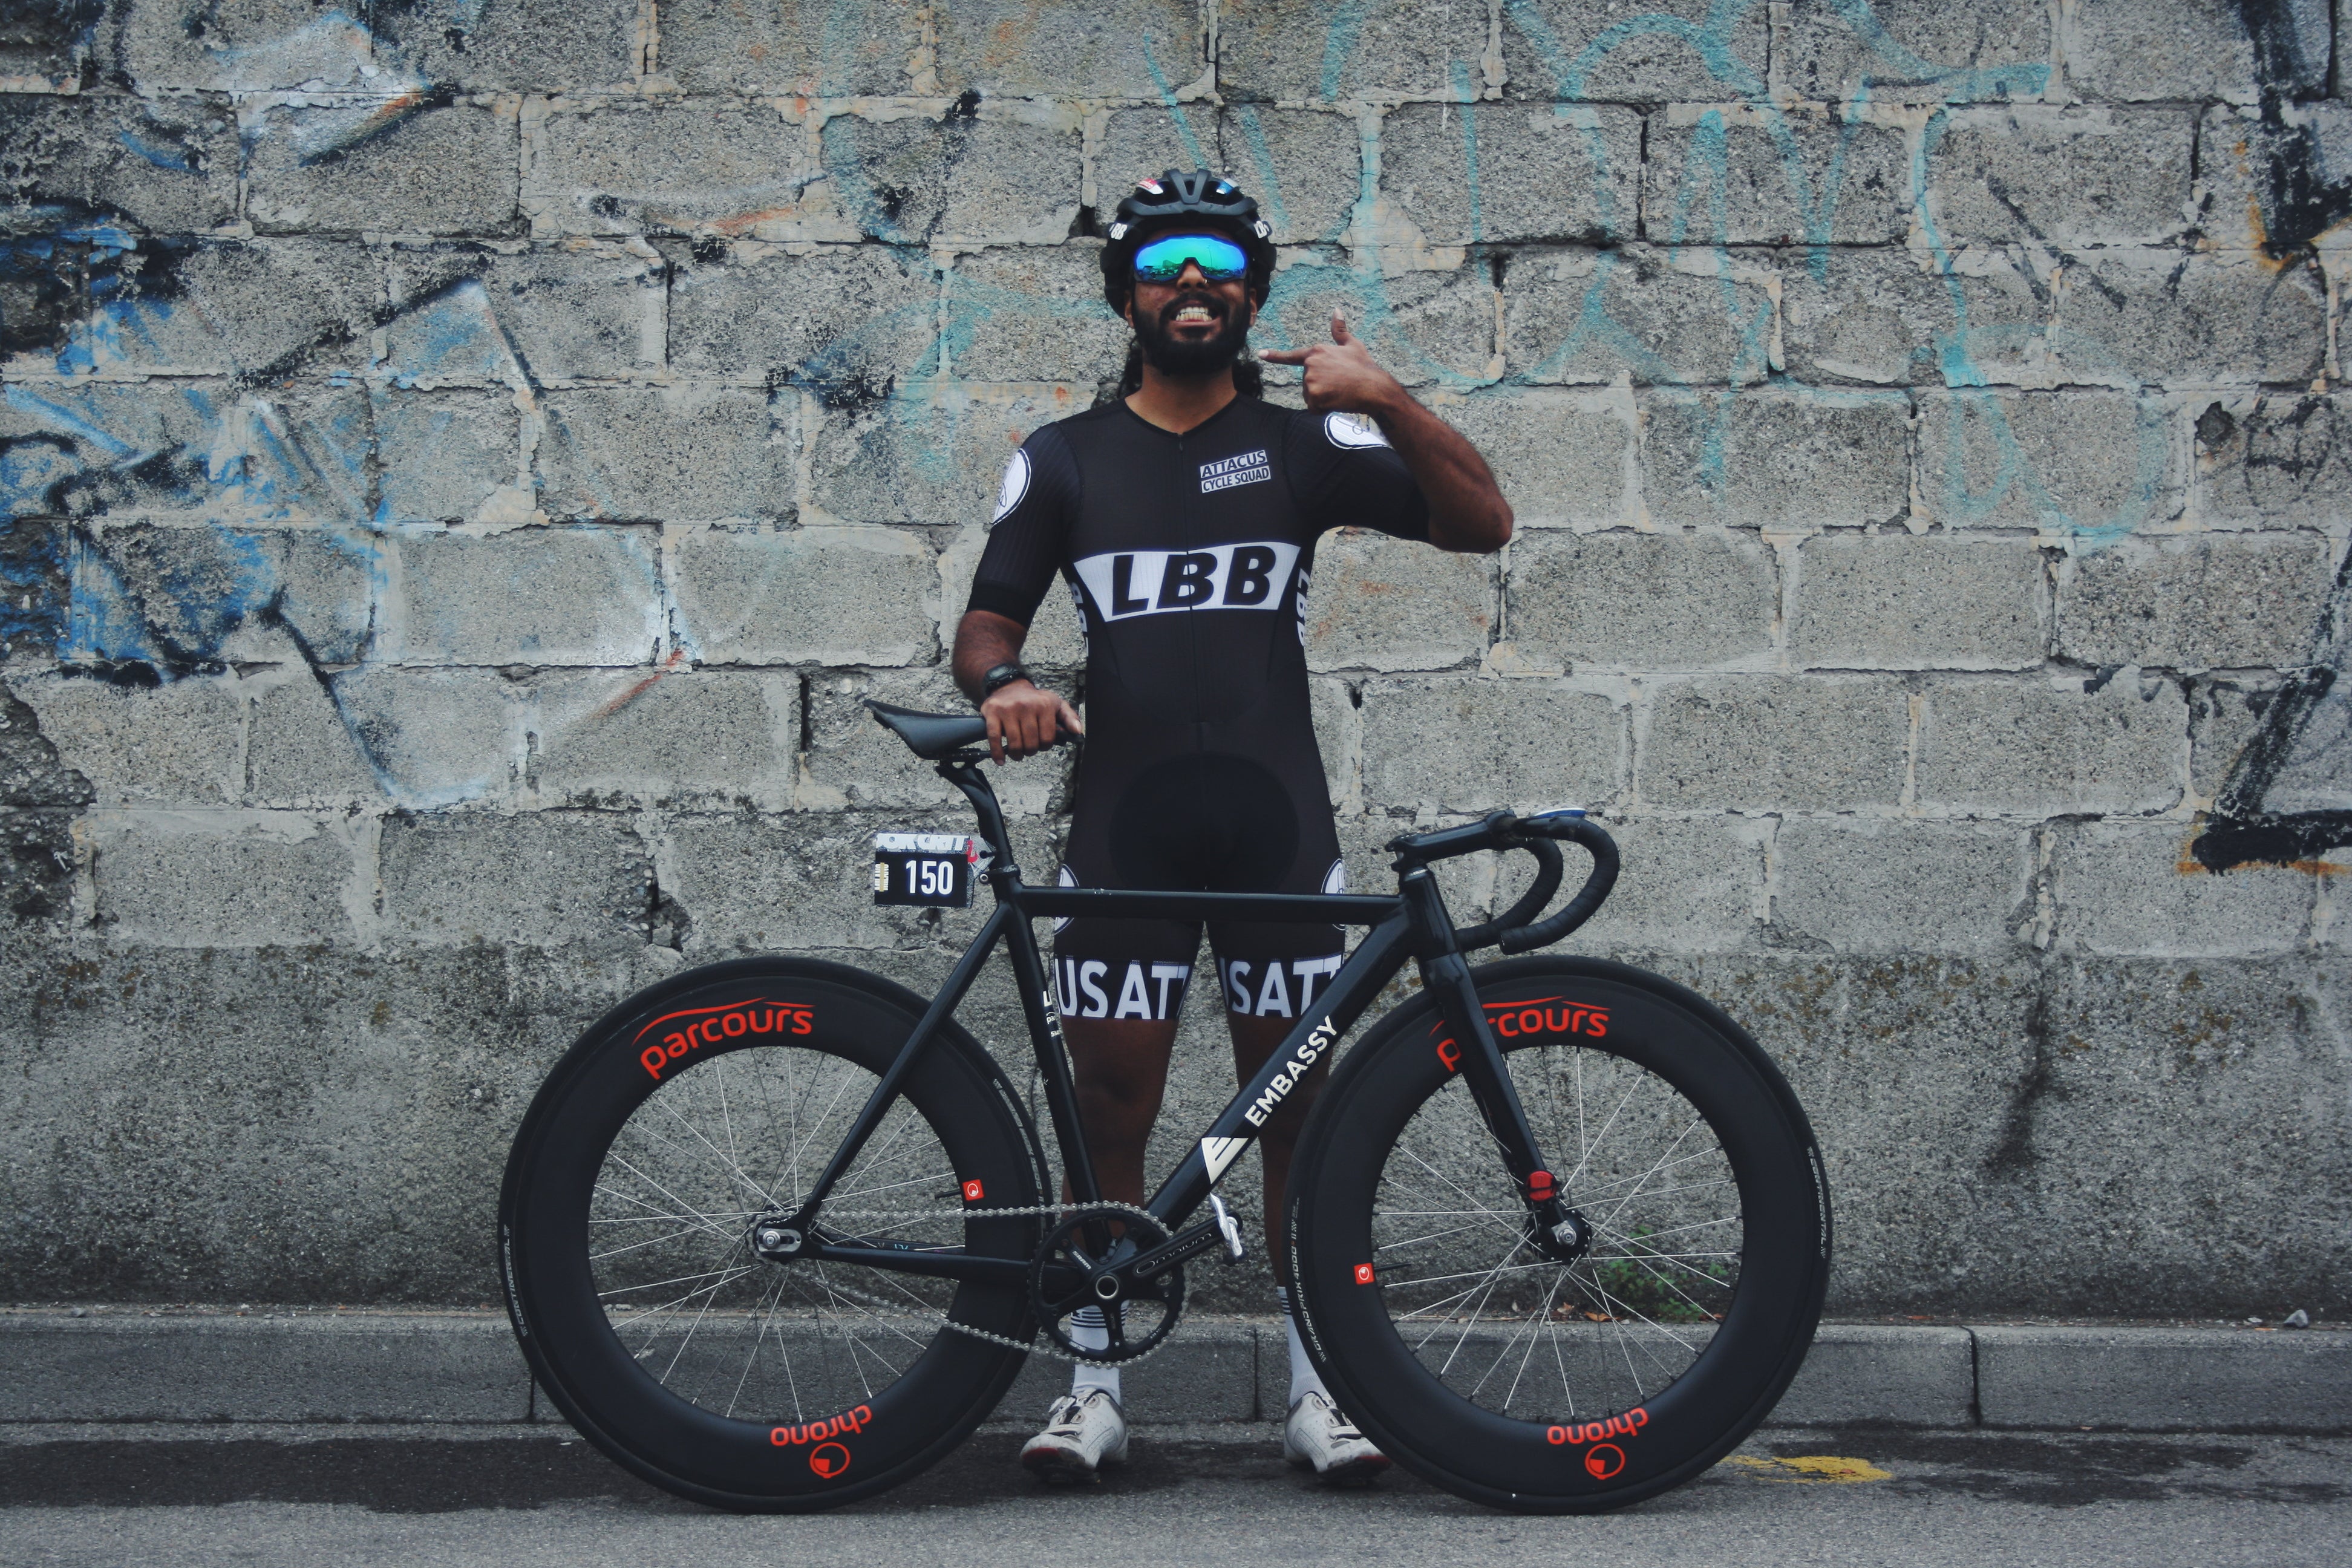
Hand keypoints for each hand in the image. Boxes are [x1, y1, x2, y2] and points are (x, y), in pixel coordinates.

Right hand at [980, 680, 1082, 763]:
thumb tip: (1077, 731)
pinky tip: (1001, 760)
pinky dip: (998, 752)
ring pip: (1014, 743)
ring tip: (1017, 754)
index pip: (1047, 738)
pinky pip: (994, 738)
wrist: (1009, 686)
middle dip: (1031, 751)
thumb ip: (1069, 717)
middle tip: (1029, 749)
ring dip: (1016, 754)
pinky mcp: (992, 712)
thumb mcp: (1056, 704)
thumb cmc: (1034, 700)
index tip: (1042, 745)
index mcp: (1044, 704)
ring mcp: (1008, 709)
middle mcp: (1026, 705)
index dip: (1045, 746)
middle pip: (1031, 742)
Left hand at [1259, 312, 1403, 417]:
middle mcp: (1310, 364)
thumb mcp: (1352, 345)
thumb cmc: (1364, 367)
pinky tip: (1337, 401)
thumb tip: (1336, 310)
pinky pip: (1313, 408)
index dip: (1275, 356)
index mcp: (1316, 351)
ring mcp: (1310, 380)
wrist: (1374, 388)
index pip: (1292, 356)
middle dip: (1321, 387)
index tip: (1260, 354)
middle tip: (1339, 384)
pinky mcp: (1313, 396)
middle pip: (1307, 383)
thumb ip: (1340, 330)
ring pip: (1310, 396)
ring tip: (1339, 392)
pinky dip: (1323, 409)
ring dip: (1322, 399)